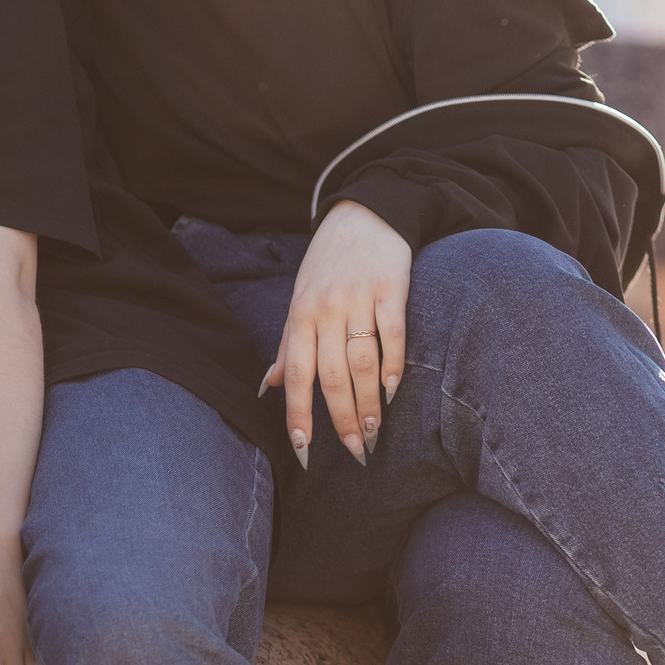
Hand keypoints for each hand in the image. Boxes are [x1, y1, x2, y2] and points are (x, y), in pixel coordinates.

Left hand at [266, 200, 409, 468]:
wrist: (364, 215)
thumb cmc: (328, 265)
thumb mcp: (300, 299)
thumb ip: (288, 344)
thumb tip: (271, 385)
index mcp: (300, 314)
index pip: (296, 373)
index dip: (297, 413)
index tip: (302, 448)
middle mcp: (325, 309)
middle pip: (330, 375)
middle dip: (341, 418)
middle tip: (354, 450)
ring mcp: (358, 298)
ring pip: (361, 361)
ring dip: (368, 401)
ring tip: (375, 430)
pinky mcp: (391, 288)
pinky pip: (392, 334)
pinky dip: (393, 365)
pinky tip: (393, 391)